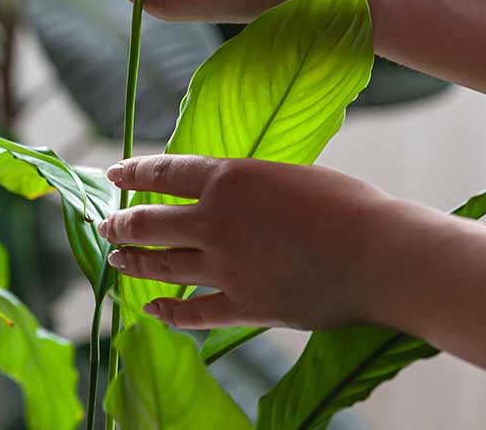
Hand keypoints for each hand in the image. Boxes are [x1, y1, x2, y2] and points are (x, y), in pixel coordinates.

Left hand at [97, 154, 408, 330]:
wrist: (380, 254)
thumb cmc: (346, 205)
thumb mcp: (286, 174)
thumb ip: (246, 184)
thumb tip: (223, 193)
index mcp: (227, 178)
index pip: (162, 173)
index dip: (132, 173)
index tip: (113, 175)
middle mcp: (214, 221)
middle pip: (148, 222)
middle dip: (120, 224)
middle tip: (106, 225)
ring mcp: (225, 267)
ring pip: (161, 265)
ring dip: (133, 261)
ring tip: (116, 258)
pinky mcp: (243, 305)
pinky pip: (193, 312)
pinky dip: (168, 311)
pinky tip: (151, 310)